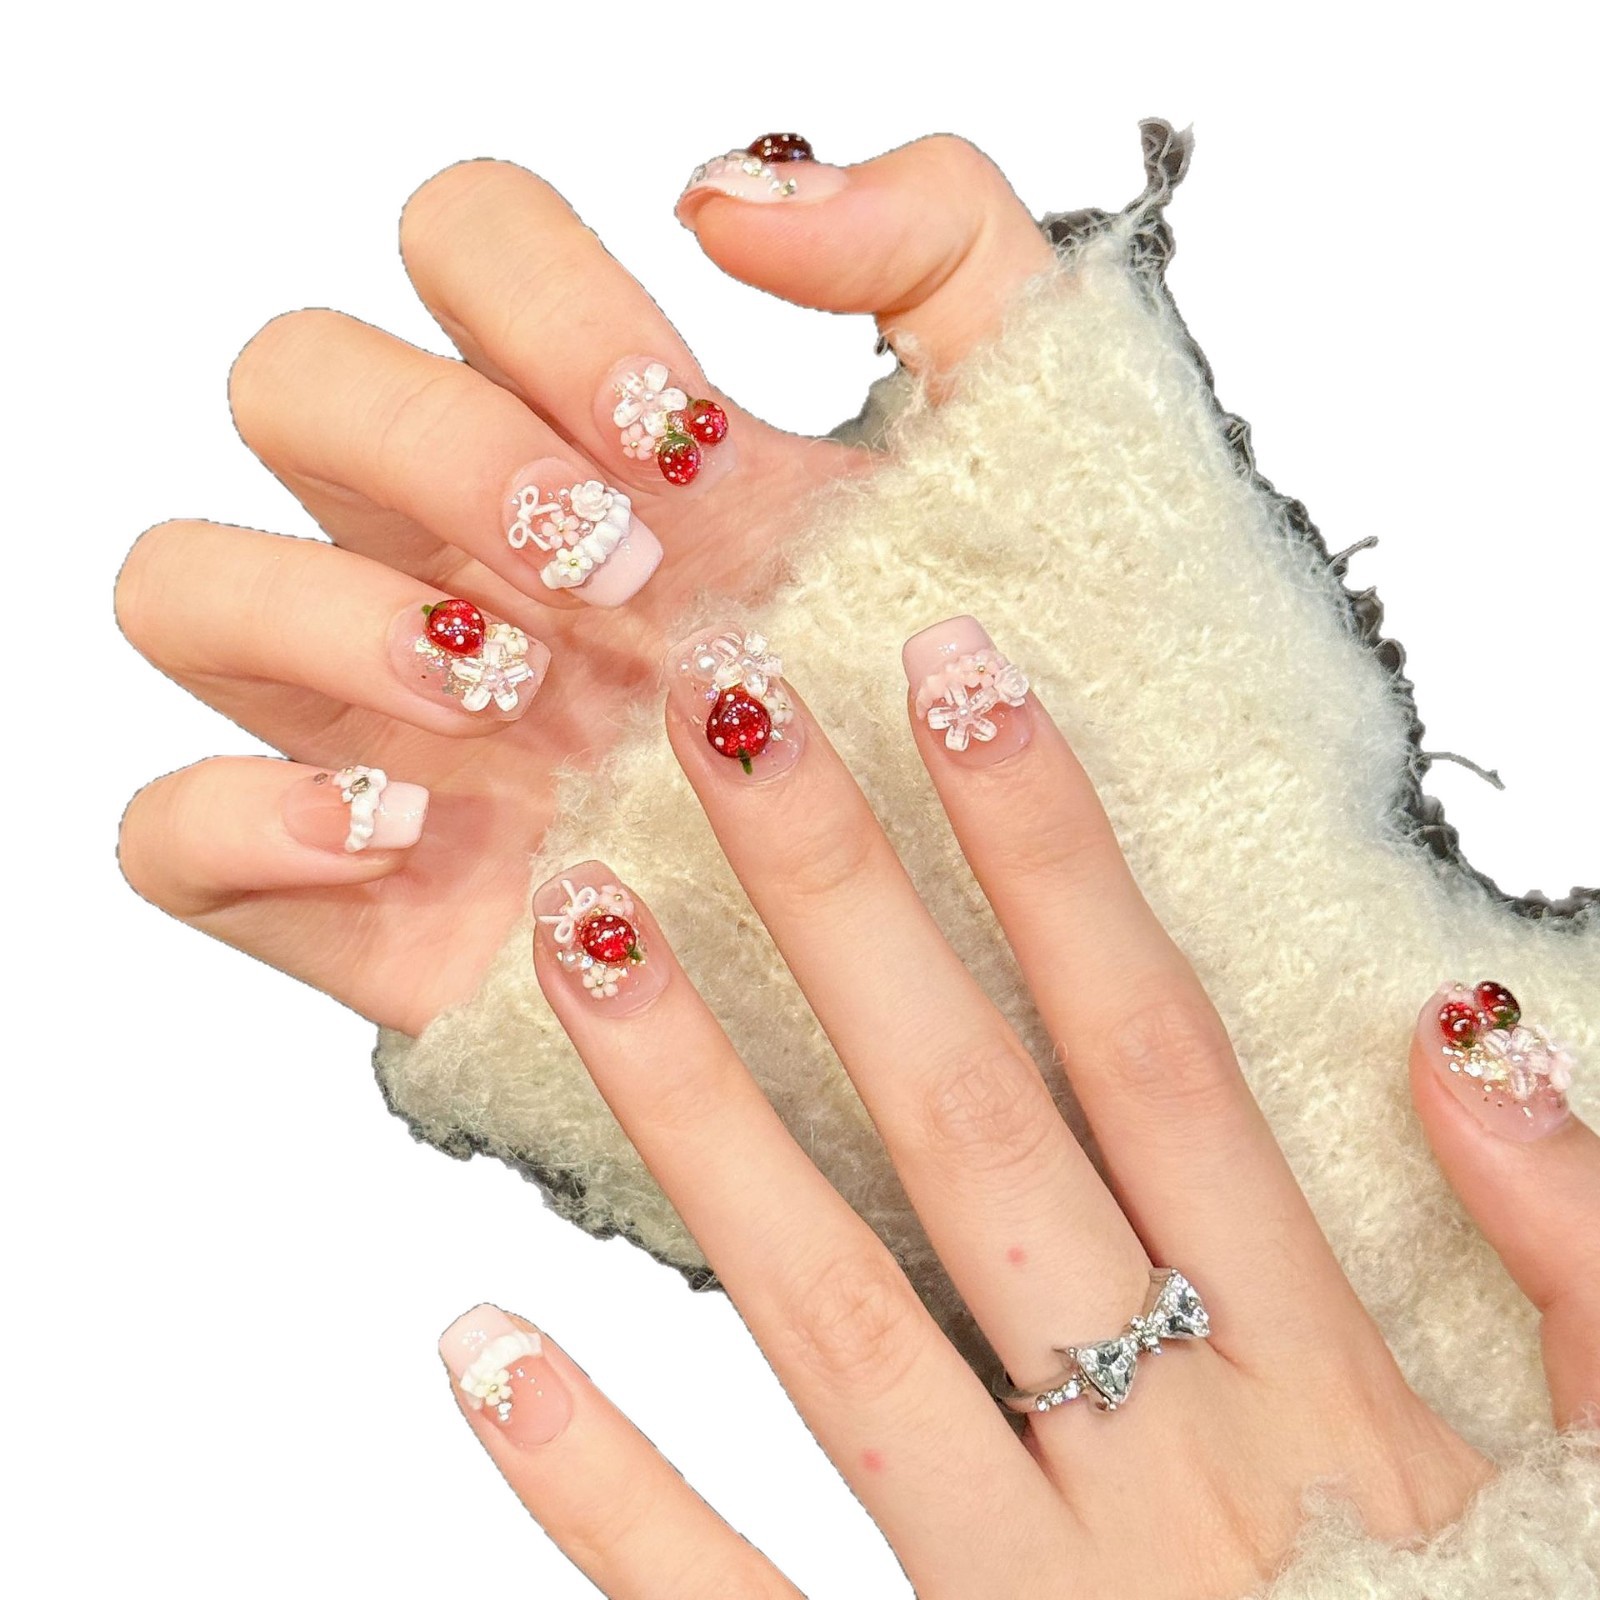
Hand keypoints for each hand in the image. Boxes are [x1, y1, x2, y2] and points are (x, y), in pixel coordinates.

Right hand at [114, 138, 1053, 1031]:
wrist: (978, 949)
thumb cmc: (977, 707)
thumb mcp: (1018, 452)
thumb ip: (937, 241)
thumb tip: (724, 197)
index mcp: (594, 438)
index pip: (462, 244)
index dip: (548, 303)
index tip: (691, 440)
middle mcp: (465, 555)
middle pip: (297, 381)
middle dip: (440, 448)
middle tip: (617, 569)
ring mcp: (391, 726)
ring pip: (185, 583)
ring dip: (326, 614)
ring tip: (510, 697)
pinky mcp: (366, 898)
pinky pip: (168, 829)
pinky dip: (242, 819)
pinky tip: (409, 835)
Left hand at [434, 620, 1595, 1597]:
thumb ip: (1578, 1254)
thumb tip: (1463, 1020)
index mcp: (1323, 1390)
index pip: (1153, 1051)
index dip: (1054, 849)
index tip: (955, 677)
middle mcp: (1163, 1470)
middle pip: (973, 1127)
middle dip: (844, 902)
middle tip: (719, 715)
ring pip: (840, 1323)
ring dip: (699, 1118)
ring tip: (578, 934)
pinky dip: (607, 1493)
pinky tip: (480, 1346)